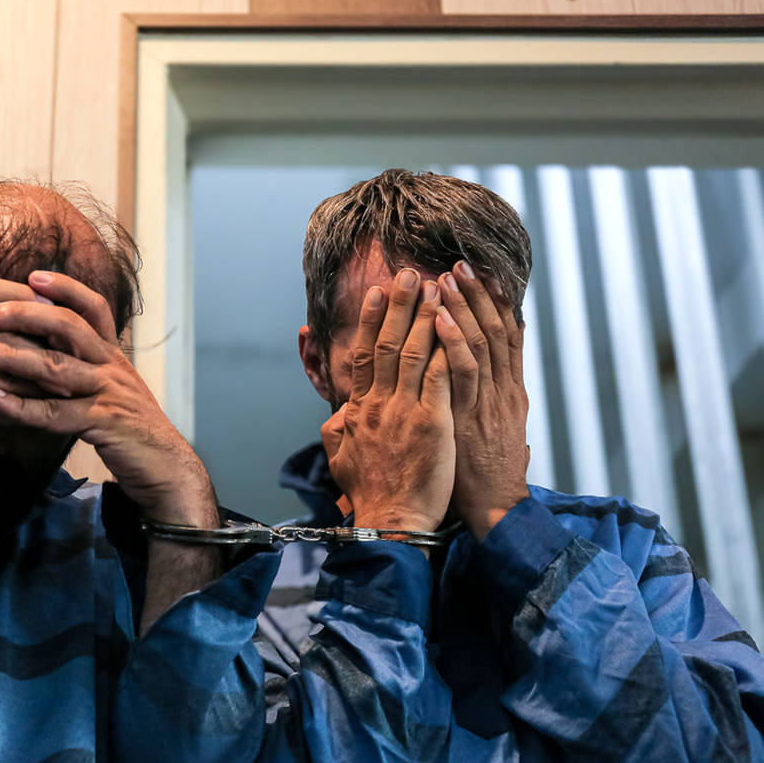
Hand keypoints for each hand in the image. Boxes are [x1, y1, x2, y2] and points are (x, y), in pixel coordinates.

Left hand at [0, 270, 216, 526]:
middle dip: (22, 314)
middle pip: (68, 326)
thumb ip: (80, 370)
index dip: (65, 288)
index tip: (31, 275)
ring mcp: (109, 393)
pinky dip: (20, 406)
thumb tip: (39, 355)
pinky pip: (56, 413)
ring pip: (56, 366)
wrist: (164, 467)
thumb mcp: (108, 389)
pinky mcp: (104, 424)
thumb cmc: (127, 428)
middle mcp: (111, 366)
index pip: (92, 307)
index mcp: (111, 354)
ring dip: (10, 356)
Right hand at [322, 270, 454, 535]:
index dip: (369, 321)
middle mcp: (378, 404)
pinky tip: (454, 326)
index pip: (362, 355)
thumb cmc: (371, 493)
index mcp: (358, 410)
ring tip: (435, 287)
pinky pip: (438, 377)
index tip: (377, 293)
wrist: (392, 521)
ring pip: (412, 353)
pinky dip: (444, 349)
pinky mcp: (432, 424)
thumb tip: (340, 413)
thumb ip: (340, 429)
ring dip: (424, 316)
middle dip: (398, 305)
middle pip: (386, 344)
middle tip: (409, 273)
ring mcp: (404, 411)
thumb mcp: (341, 458)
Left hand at [434, 260, 529, 538]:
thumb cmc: (484, 471)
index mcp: (510, 391)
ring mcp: (491, 402)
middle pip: (496, 330)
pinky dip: (454, 343)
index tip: (482, 274)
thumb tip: (485, 373)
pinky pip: (463, 374)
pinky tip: (441, 320)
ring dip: (465, 308)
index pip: (506, 336)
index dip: (494, 303)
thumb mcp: (495, 426)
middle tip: (460, 263)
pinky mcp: (472, 417)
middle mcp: (505, 390)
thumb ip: (490, 395)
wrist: (496, 508)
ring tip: (448, 278)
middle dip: (477, 295)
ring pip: (481, 344)